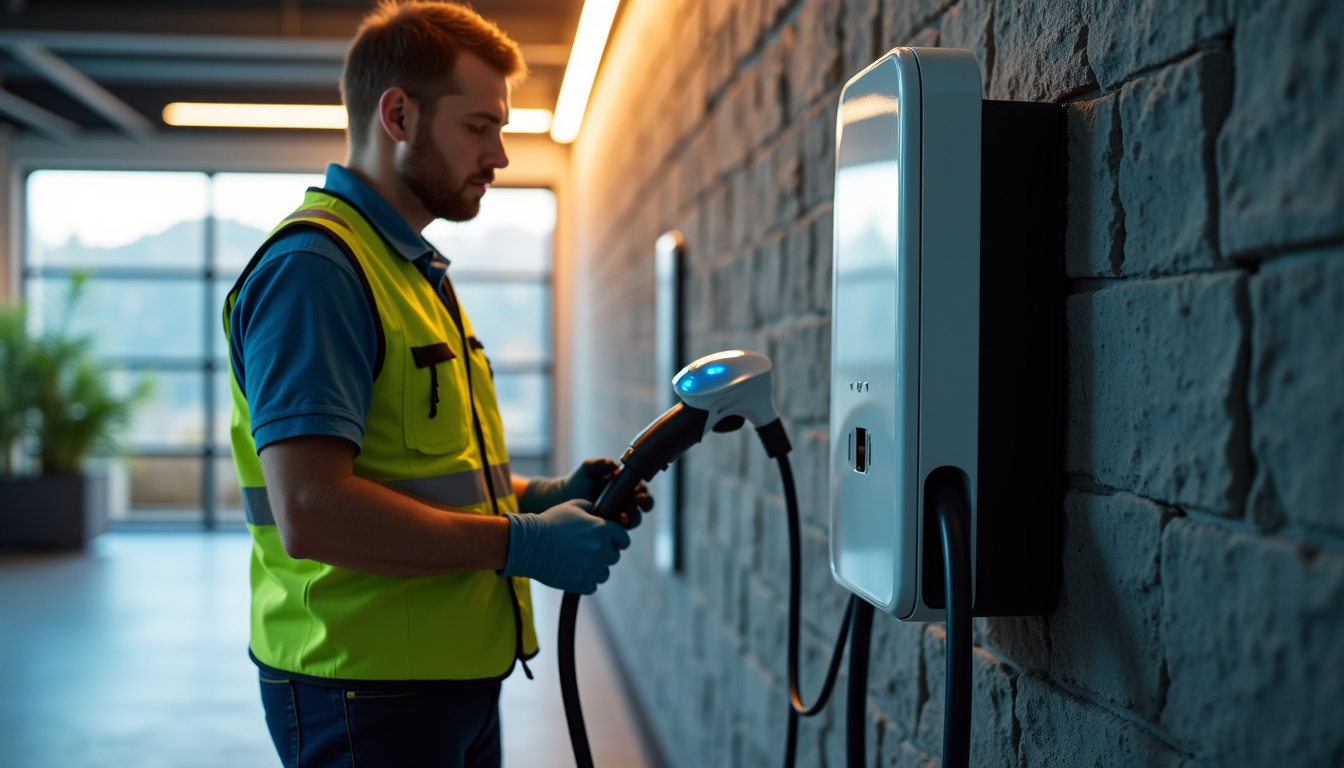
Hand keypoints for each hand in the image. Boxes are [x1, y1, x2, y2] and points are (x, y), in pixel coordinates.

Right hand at [498, 500, 630, 594]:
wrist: (528, 544)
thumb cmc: (549, 522)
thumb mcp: (572, 506)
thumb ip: (591, 508)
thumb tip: (599, 512)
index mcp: (603, 529)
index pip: (624, 540)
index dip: (616, 540)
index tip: (608, 542)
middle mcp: (601, 549)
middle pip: (614, 557)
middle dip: (604, 554)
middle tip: (587, 551)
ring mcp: (591, 568)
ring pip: (604, 574)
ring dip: (595, 570)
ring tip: (579, 563)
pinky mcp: (580, 583)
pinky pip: (592, 586)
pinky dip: (585, 582)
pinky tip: (574, 573)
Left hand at [519, 459, 654, 528]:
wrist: (562, 497)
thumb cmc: (578, 481)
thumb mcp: (587, 469)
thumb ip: (599, 464)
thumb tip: (613, 465)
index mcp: (625, 486)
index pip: (641, 489)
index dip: (644, 491)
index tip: (638, 491)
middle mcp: (625, 501)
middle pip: (644, 505)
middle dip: (644, 504)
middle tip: (636, 501)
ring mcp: (619, 515)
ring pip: (635, 519)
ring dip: (633, 517)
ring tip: (623, 515)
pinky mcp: (611, 527)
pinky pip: (621, 530)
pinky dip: (621, 527)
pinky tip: (614, 522)